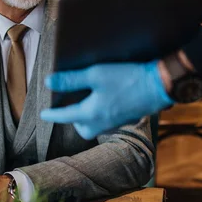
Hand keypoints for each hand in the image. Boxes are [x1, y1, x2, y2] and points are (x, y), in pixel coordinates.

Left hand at [40, 61, 173, 139]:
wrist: (158, 85)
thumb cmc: (126, 78)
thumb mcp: (95, 74)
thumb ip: (71, 79)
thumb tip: (49, 83)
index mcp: (91, 114)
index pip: (65, 116)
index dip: (52, 114)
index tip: (43, 115)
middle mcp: (102, 122)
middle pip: (82, 127)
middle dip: (73, 120)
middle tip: (69, 106)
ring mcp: (116, 122)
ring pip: (95, 126)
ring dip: (87, 118)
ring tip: (87, 102)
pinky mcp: (127, 117)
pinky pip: (108, 122)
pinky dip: (101, 115)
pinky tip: (105, 100)